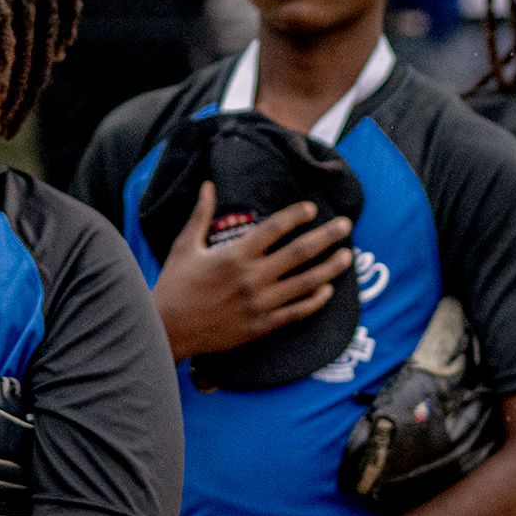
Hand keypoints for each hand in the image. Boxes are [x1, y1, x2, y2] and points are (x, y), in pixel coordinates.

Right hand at [150, 181, 354, 362]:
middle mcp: (252, 278)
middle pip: (299, 253)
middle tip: (345, 226)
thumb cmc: (174, 285)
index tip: (311, 208)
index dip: (295, 216)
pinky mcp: (262, 325)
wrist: (169, 329)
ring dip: (330, 268)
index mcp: (234, 255)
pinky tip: (328, 290)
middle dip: (326, 237)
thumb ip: (201, 214)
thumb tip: (208, 185)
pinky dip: (316, 301)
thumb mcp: (185, 246)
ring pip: (306, 283)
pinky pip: (297, 312)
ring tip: (347, 257)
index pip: (274, 229)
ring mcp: (260, 303)